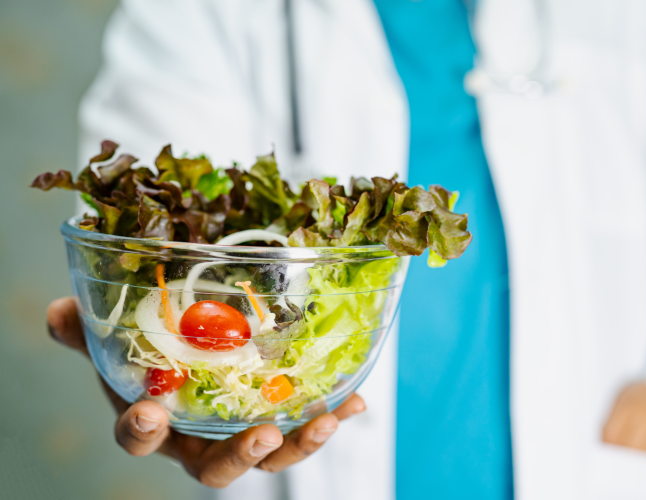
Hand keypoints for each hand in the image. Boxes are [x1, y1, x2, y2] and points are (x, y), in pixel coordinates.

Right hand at [47, 297, 365, 486]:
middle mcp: (201, 439)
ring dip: (300, 442)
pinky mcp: (279, 417)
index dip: (140, 432)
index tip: (146, 415)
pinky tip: (354, 401)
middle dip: (238, 456)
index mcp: (156, 422)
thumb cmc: (150, 361)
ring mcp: (242, 432)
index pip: (139, 439)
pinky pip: (306, 424)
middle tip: (261, 436)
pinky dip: (332, 415)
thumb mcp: (118, 342)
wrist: (188, 358)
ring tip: (326, 421)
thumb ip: (88, 330)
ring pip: (271, 453)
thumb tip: (58, 310)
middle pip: (216, 467)